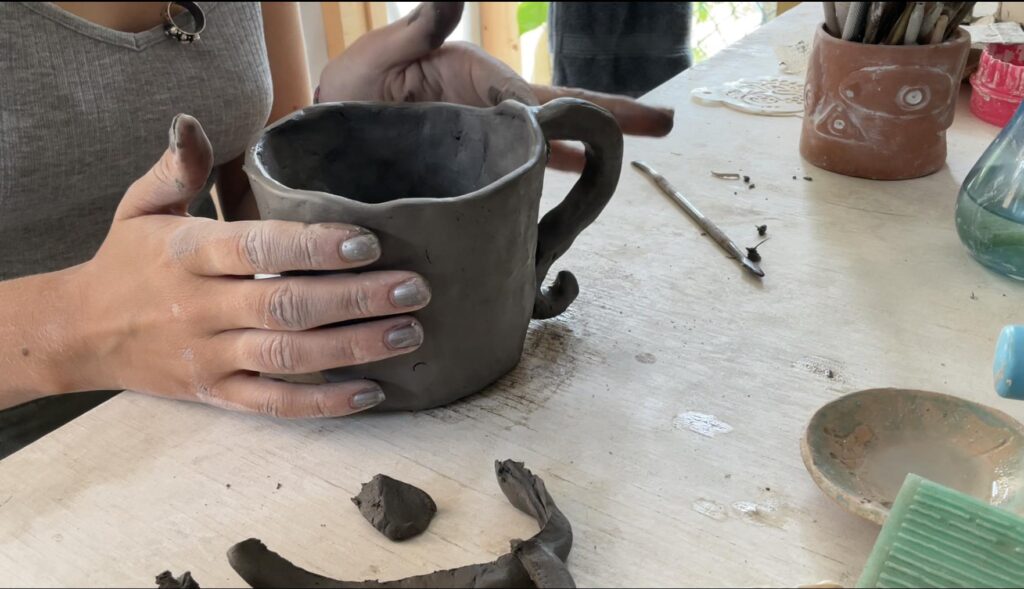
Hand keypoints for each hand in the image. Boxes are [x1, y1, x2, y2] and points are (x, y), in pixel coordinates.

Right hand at [75, 115, 430, 417]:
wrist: (78, 333)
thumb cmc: (125, 261)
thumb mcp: (140, 206)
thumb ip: (176, 166)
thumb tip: (190, 120)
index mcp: (188, 254)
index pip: (257, 248)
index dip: (313, 248)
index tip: (368, 243)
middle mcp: (202, 308)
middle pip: (287, 306)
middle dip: (356, 300)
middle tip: (413, 289)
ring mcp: (210, 356)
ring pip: (289, 357)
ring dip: (353, 348)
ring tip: (407, 333)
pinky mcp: (216, 393)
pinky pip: (273, 404)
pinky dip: (322, 404)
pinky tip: (370, 392)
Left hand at [318, 1, 673, 171]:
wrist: (324, 133)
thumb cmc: (348, 89)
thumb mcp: (382, 55)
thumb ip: (421, 28)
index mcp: (478, 81)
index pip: (544, 97)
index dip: (591, 110)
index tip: (637, 122)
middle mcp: (489, 110)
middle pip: (561, 117)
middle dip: (610, 120)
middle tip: (663, 125)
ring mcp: (483, 141)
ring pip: (547, 148)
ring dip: (587, 152)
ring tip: (631, 161)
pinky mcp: (470, 170)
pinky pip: (516, 175)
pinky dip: (545, 181)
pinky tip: (569, 195)